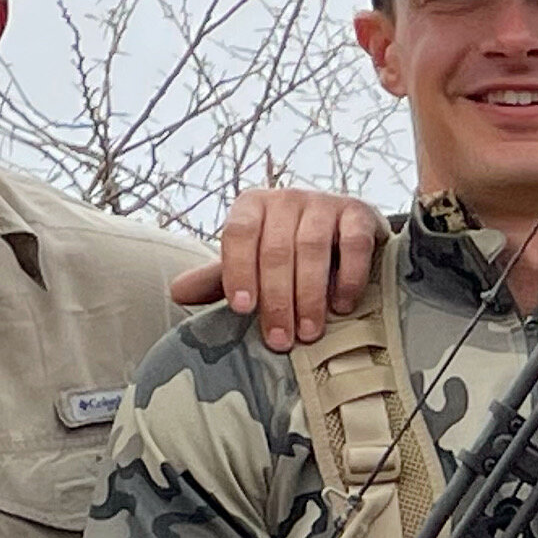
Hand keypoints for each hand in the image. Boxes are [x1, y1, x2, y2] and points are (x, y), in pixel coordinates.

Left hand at [168, 189, 387, 351]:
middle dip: (277, 299)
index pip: (239, 234)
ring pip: (312, 248)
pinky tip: (342, 305)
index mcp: (253, 206)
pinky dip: (348, 277)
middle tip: (281, 339)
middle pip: (276, 249)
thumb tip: (177, 293)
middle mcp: (286, 198)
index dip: (239, 271)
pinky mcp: (360, 213)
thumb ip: (222, 277)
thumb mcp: (255, 261)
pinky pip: (353, 244)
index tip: (243, 310)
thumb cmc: (293, 251)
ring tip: (310, 331)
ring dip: (310, 295)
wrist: (348, 231)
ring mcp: (325, 202)